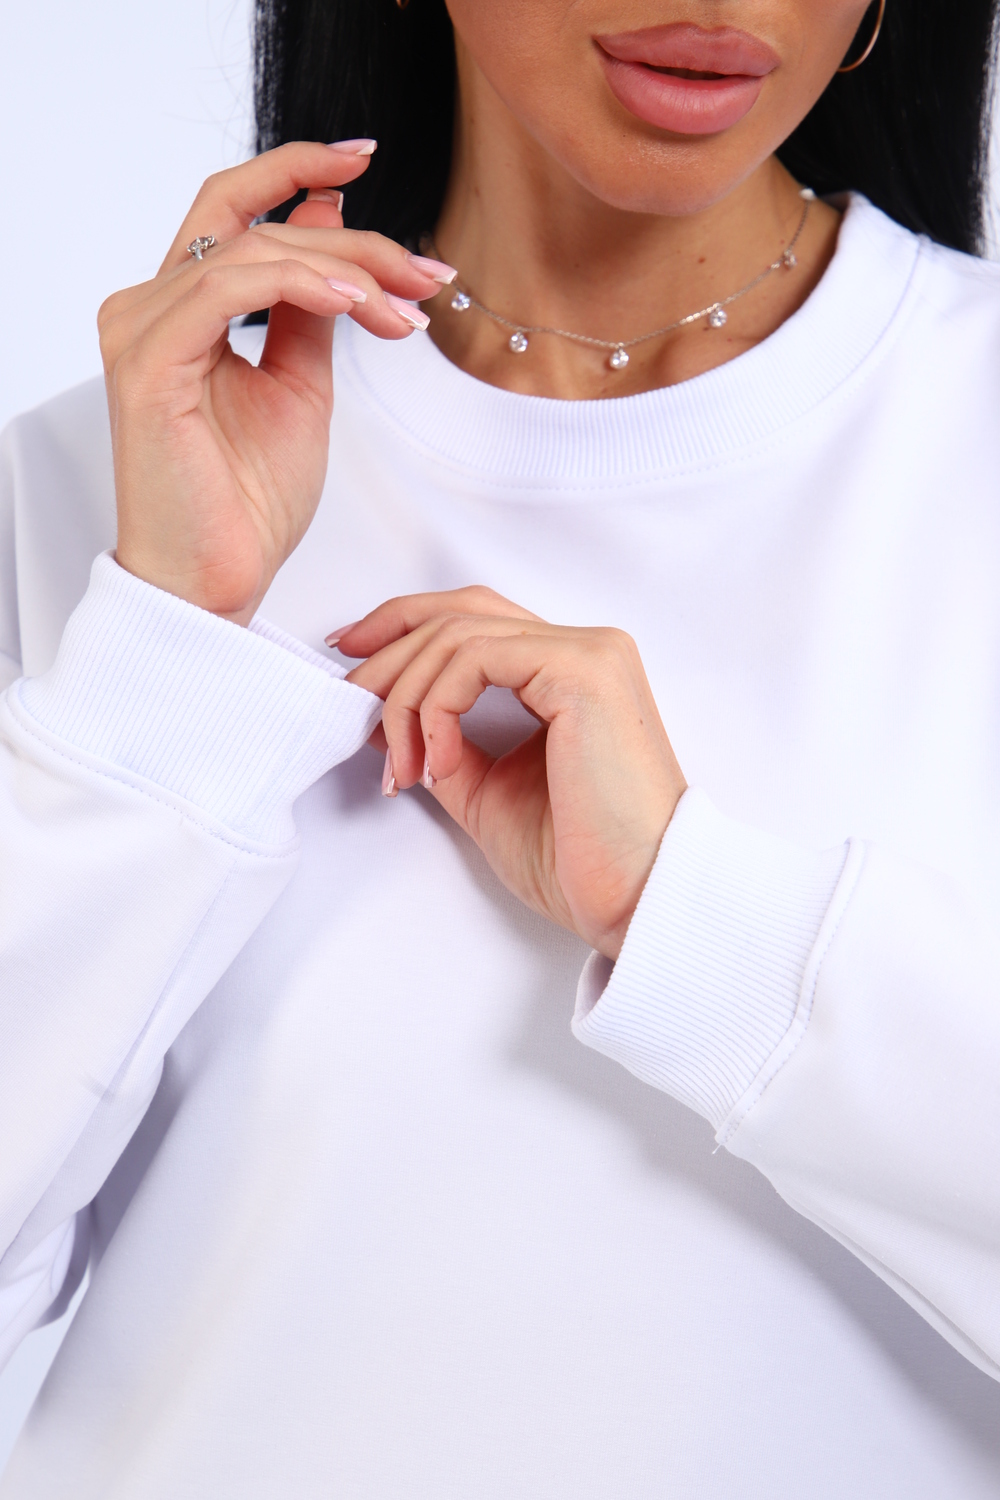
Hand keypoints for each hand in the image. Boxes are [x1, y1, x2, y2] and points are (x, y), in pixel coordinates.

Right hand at [99, 142, 455, 622]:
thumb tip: (330, 219)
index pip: (235, 211)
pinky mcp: (147, 363)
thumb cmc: (248, 502)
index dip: (296, 171)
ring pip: (252, 250)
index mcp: (179, 310)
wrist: (218, 583)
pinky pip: (229, 288)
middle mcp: (148, 307)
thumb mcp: (301, 383)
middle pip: (251, 221)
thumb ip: (311, 305)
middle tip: (426, 273)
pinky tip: (358, 305)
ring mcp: (140, 329)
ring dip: (346, 268)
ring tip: (405, 309)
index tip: (366, 156)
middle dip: (354, 236)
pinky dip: (302, 284)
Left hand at [341, 588, 686, 959]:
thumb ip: (443, 745)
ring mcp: (588, 653)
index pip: (474, 620)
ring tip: (396, 765)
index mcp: (570, 671)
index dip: (403, 627)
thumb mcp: (485, 792)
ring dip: (405, 698)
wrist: (635, 899)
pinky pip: (474, 660)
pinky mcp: (582, 671)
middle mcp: (585, 648)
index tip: (352, 661)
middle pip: (459, 613)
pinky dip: (435, 707)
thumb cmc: (578, 859)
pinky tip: (435, 760)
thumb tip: (386, 719)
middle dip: (387, 653)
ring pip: (457, 636)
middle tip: (348, 701)